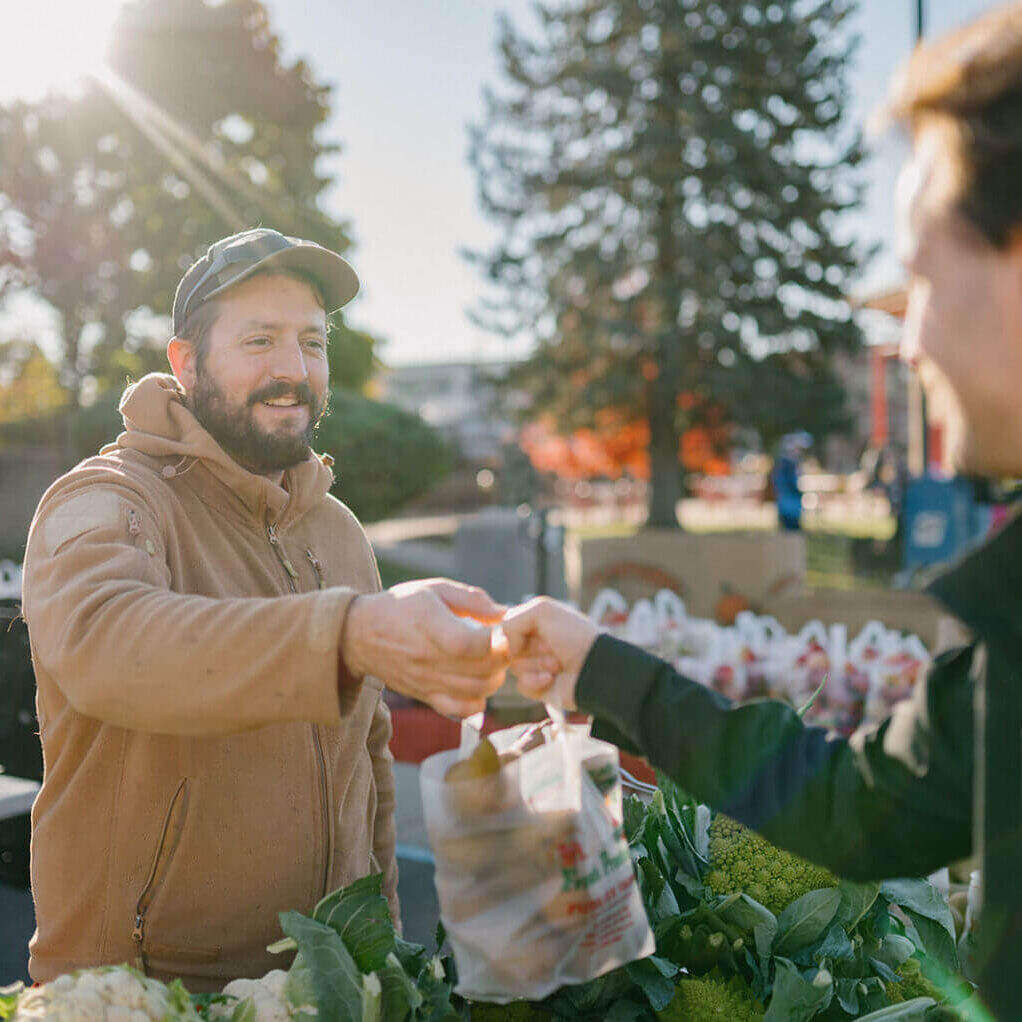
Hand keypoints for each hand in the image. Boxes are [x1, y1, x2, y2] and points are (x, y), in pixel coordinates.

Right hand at [342, 579, 508, 717]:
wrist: (360, 635)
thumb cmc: (401, 606)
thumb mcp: (434, 589)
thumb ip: (471, 598)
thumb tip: (504, 613)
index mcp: (430, 626)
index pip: (473, 644)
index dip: (497, 639)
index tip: (502, 629)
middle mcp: (428, 658)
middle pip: (482, 670)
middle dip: (502, 657)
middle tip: (503, 644)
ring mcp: (426, 681)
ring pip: (477, 691)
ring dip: (494, 677)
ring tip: (491, 661)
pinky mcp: (425, 696)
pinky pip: (461, 709)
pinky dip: (478, 700)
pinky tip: (477, 682)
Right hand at [500, 597, 597, 709]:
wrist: (595, 667)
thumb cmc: (574, 635)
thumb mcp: (542, 610)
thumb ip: (512, 619)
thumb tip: (507, 647)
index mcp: (534, 623)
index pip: (506, 628)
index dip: (516, 631)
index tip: (536, 629)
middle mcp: (533, 644)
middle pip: (508, 648)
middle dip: (531, 648)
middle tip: (552, 647)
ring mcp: (535, 666)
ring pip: (514, 667)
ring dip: (536, 664)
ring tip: (557, 664)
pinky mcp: (537, 687)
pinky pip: (521, 685)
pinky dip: (536, 680)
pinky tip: (552, 678)